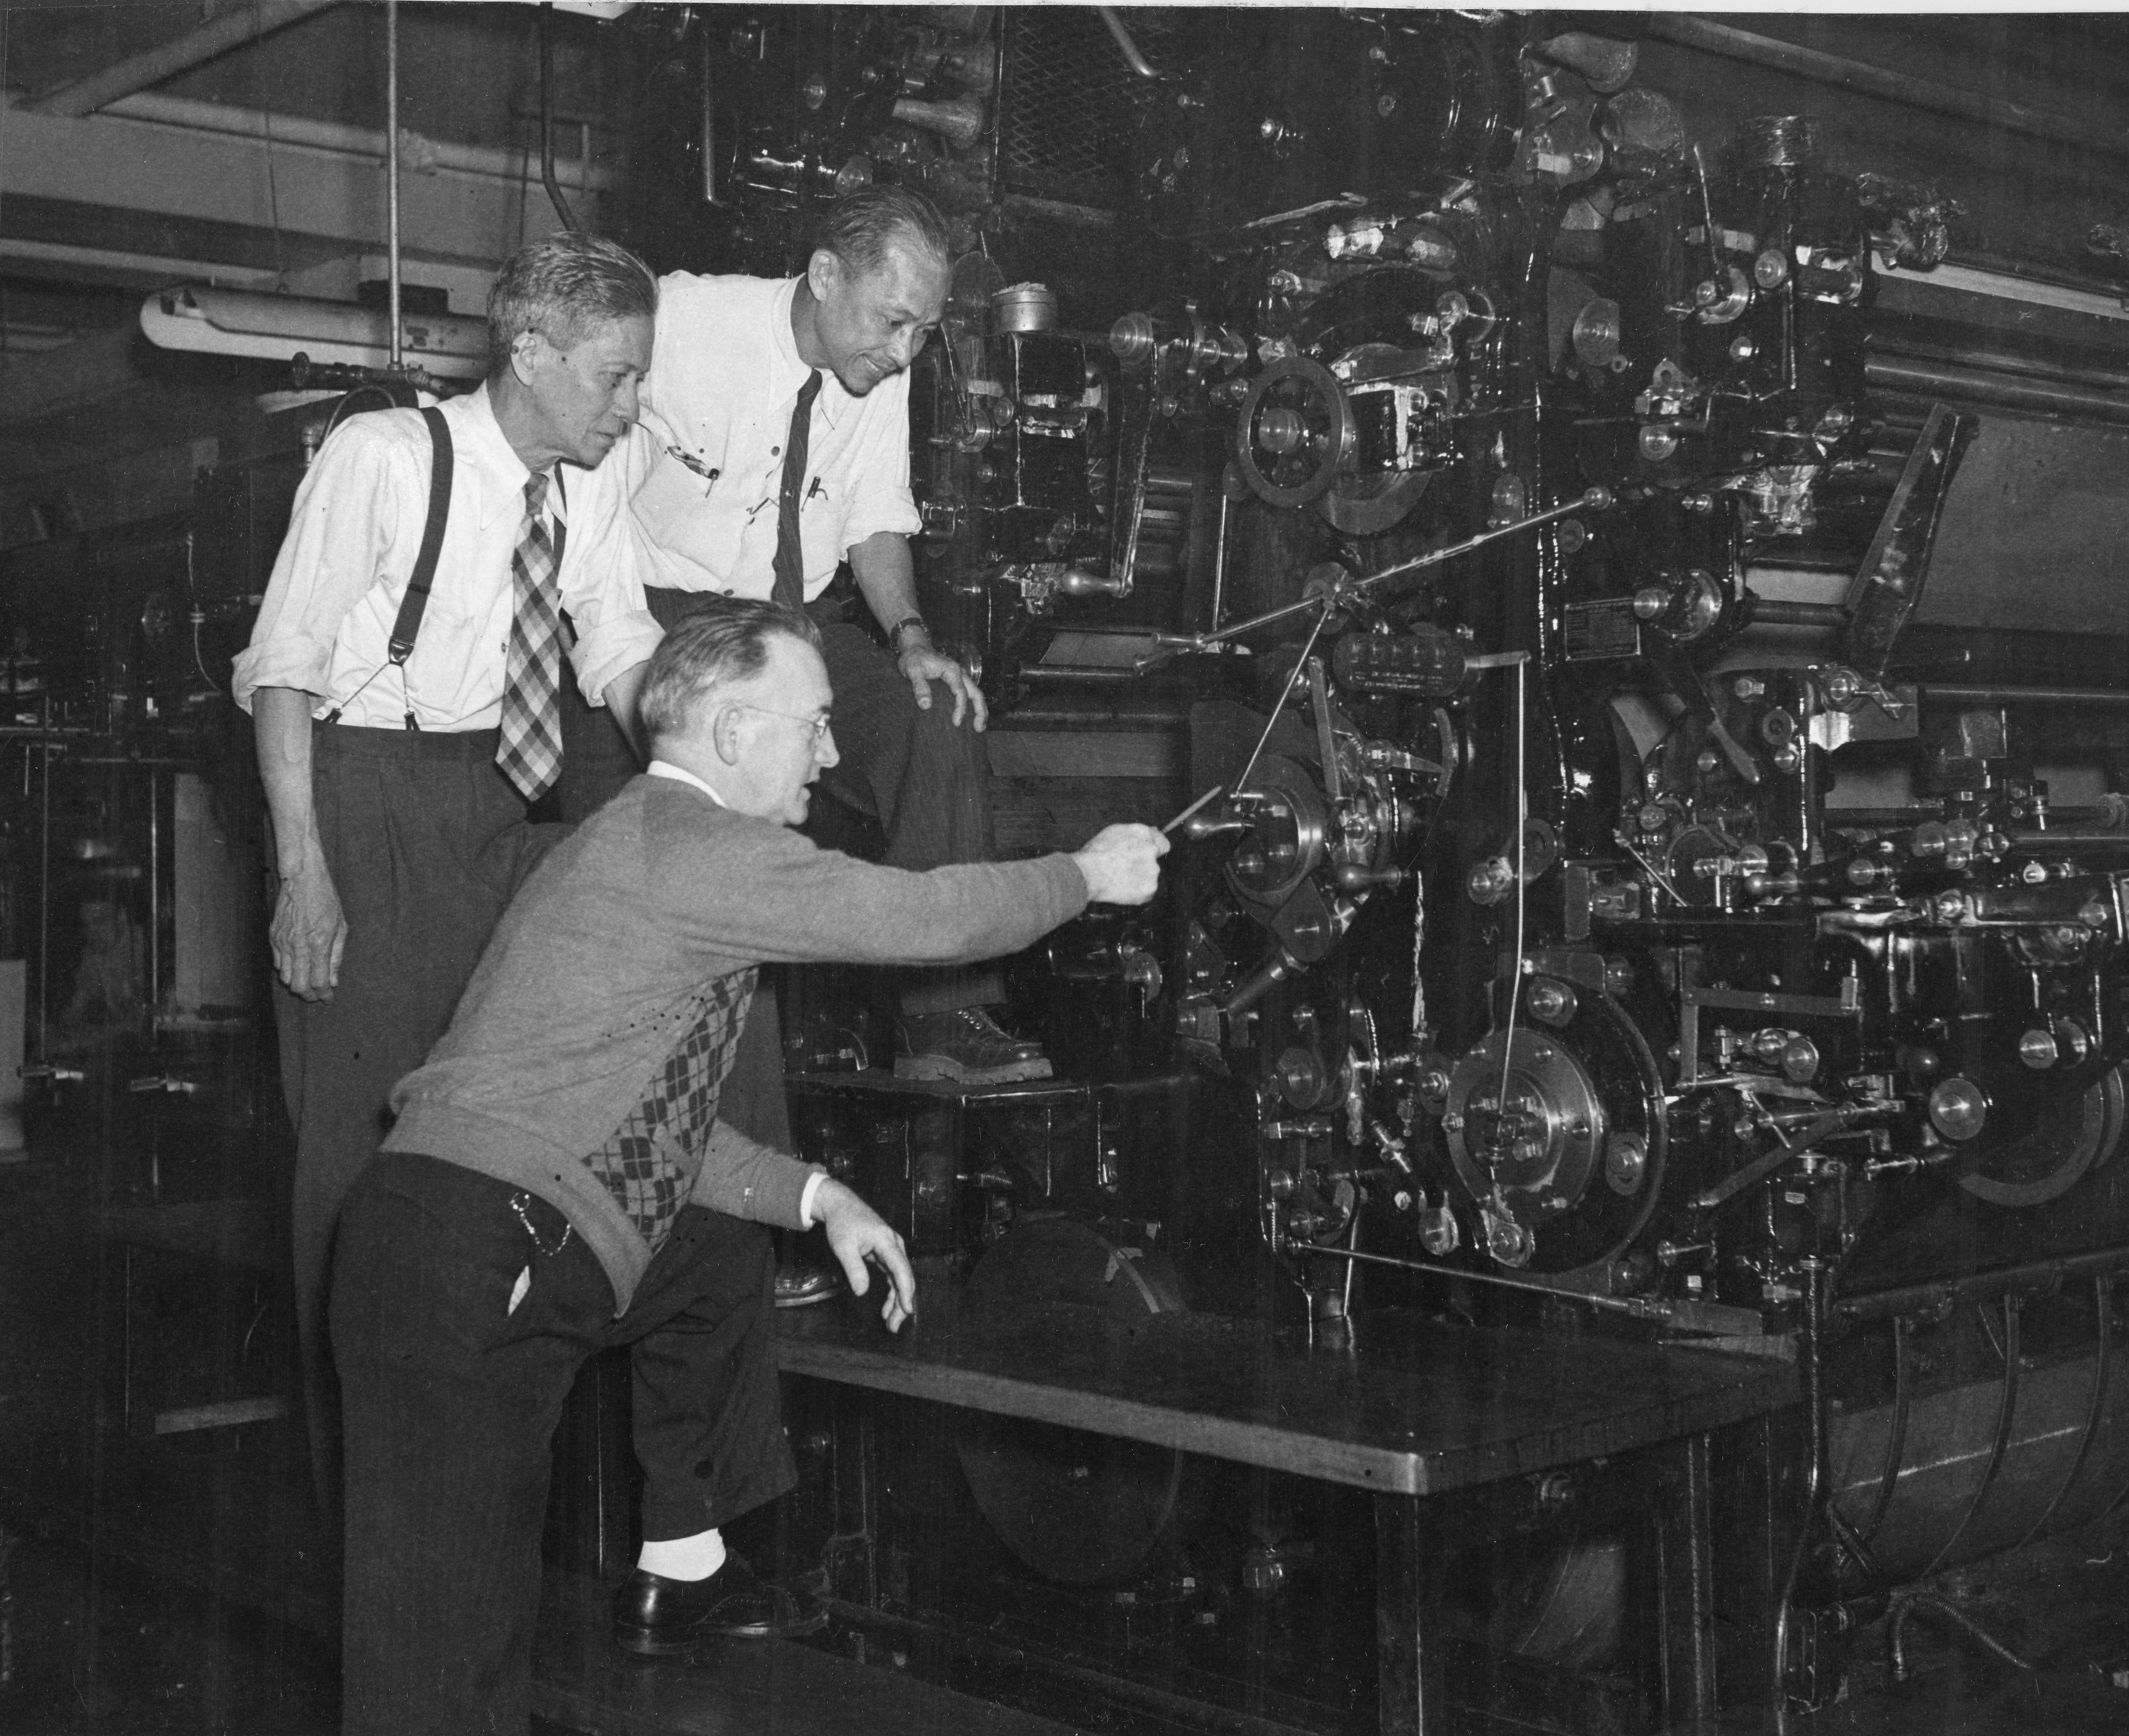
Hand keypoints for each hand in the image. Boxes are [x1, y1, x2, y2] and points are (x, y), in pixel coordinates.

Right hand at [270, 865, 346, 1001]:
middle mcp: (298, 946)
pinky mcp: (273, 937)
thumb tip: (333, 981)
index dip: (324, 994)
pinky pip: (277, 963)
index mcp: (318, 944)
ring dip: (297, 984)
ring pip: (285, 977)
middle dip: (309, 994)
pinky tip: (298, 966)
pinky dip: (288, 970)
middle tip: (318, 994)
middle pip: (298, 985)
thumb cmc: (326, 900)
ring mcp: (282, 942)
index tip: (329, 998)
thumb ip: (336, 956)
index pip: (319, 981)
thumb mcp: (341, 927)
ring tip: (308, 982)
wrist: (302, 879)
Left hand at [815, 1177, 916, 1332]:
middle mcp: (894, 1245)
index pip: (901, 1269)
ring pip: (900, 1279)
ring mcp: (892, 1249)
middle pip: (904, 1278)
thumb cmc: (842, 1223)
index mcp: (887, 1241)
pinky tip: (886, 1308)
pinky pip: (893, 1276)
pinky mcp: (886, 1253)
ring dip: (897, 1301)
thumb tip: (862, 1292)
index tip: (907, 1310)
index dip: (905, 1291)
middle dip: (901, 1303)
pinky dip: (891, 1292)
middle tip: (893, 1326)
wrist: (840, 1205)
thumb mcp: (843, 1246)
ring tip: (890, 1323)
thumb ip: (854, 1268)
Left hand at [897, 641, 988, 730]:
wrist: (915, 648)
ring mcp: (960, 677)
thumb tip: (925, 706)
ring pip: (976, 693)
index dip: (960, 709)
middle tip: (979, 729)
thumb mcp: (912, 671)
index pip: (961, 692)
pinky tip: (972, 717)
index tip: (956, 723)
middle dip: (980, 712)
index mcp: (952, 671)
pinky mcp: (957, 680)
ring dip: (980, 710)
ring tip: (980, 727)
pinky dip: (974, 705)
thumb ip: (919, 687)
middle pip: (976, 693)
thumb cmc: (913, 659)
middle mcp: (960, 673)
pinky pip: (970, 693)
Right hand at [1070, 823, 1168, 905]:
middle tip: (1123, 869)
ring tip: (1120, 880)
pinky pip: (1146, 893)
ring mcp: (1152, 870)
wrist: (1088, 874)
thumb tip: (1153, 831)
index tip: (1146, 857)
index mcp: (1143, 834)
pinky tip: (1123, 889)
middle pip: (1154, 862)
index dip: (1155, 851)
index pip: (1162, 843)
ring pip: (1150, 877)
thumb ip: (1136, 833)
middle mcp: (1152, 851)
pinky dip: (1137, 893)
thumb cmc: (1096, 853)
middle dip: (1143, 866)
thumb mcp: (1113, 831)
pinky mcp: (1150, 888)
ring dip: (1140, 879)